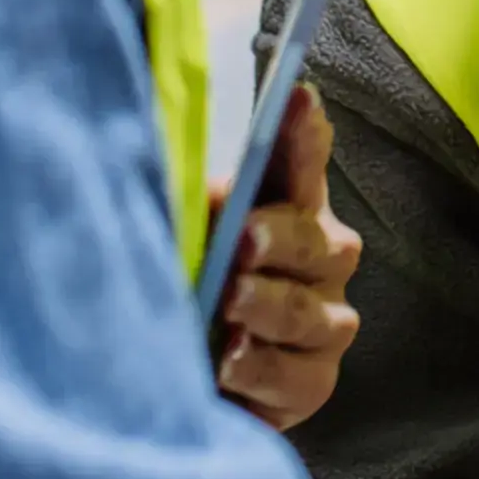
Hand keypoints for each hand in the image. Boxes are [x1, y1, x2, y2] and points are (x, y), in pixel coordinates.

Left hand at [211, 82, 363, 429]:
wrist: (183, 382)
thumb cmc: (181, 290)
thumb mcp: (179, 240)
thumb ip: (183, 210)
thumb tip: (154, 175)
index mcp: (288, 207)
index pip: (304, 159)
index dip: (303, 129)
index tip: (296, 95)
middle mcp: (321, 260)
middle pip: (315, 242)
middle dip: (278, 238)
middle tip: (242, 241)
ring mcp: (324, 324)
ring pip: (309, 313)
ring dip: (267, 307)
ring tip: (229, 306)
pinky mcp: (312, 382)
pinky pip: (297, 376)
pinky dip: (261, 369)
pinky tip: (229, 363)